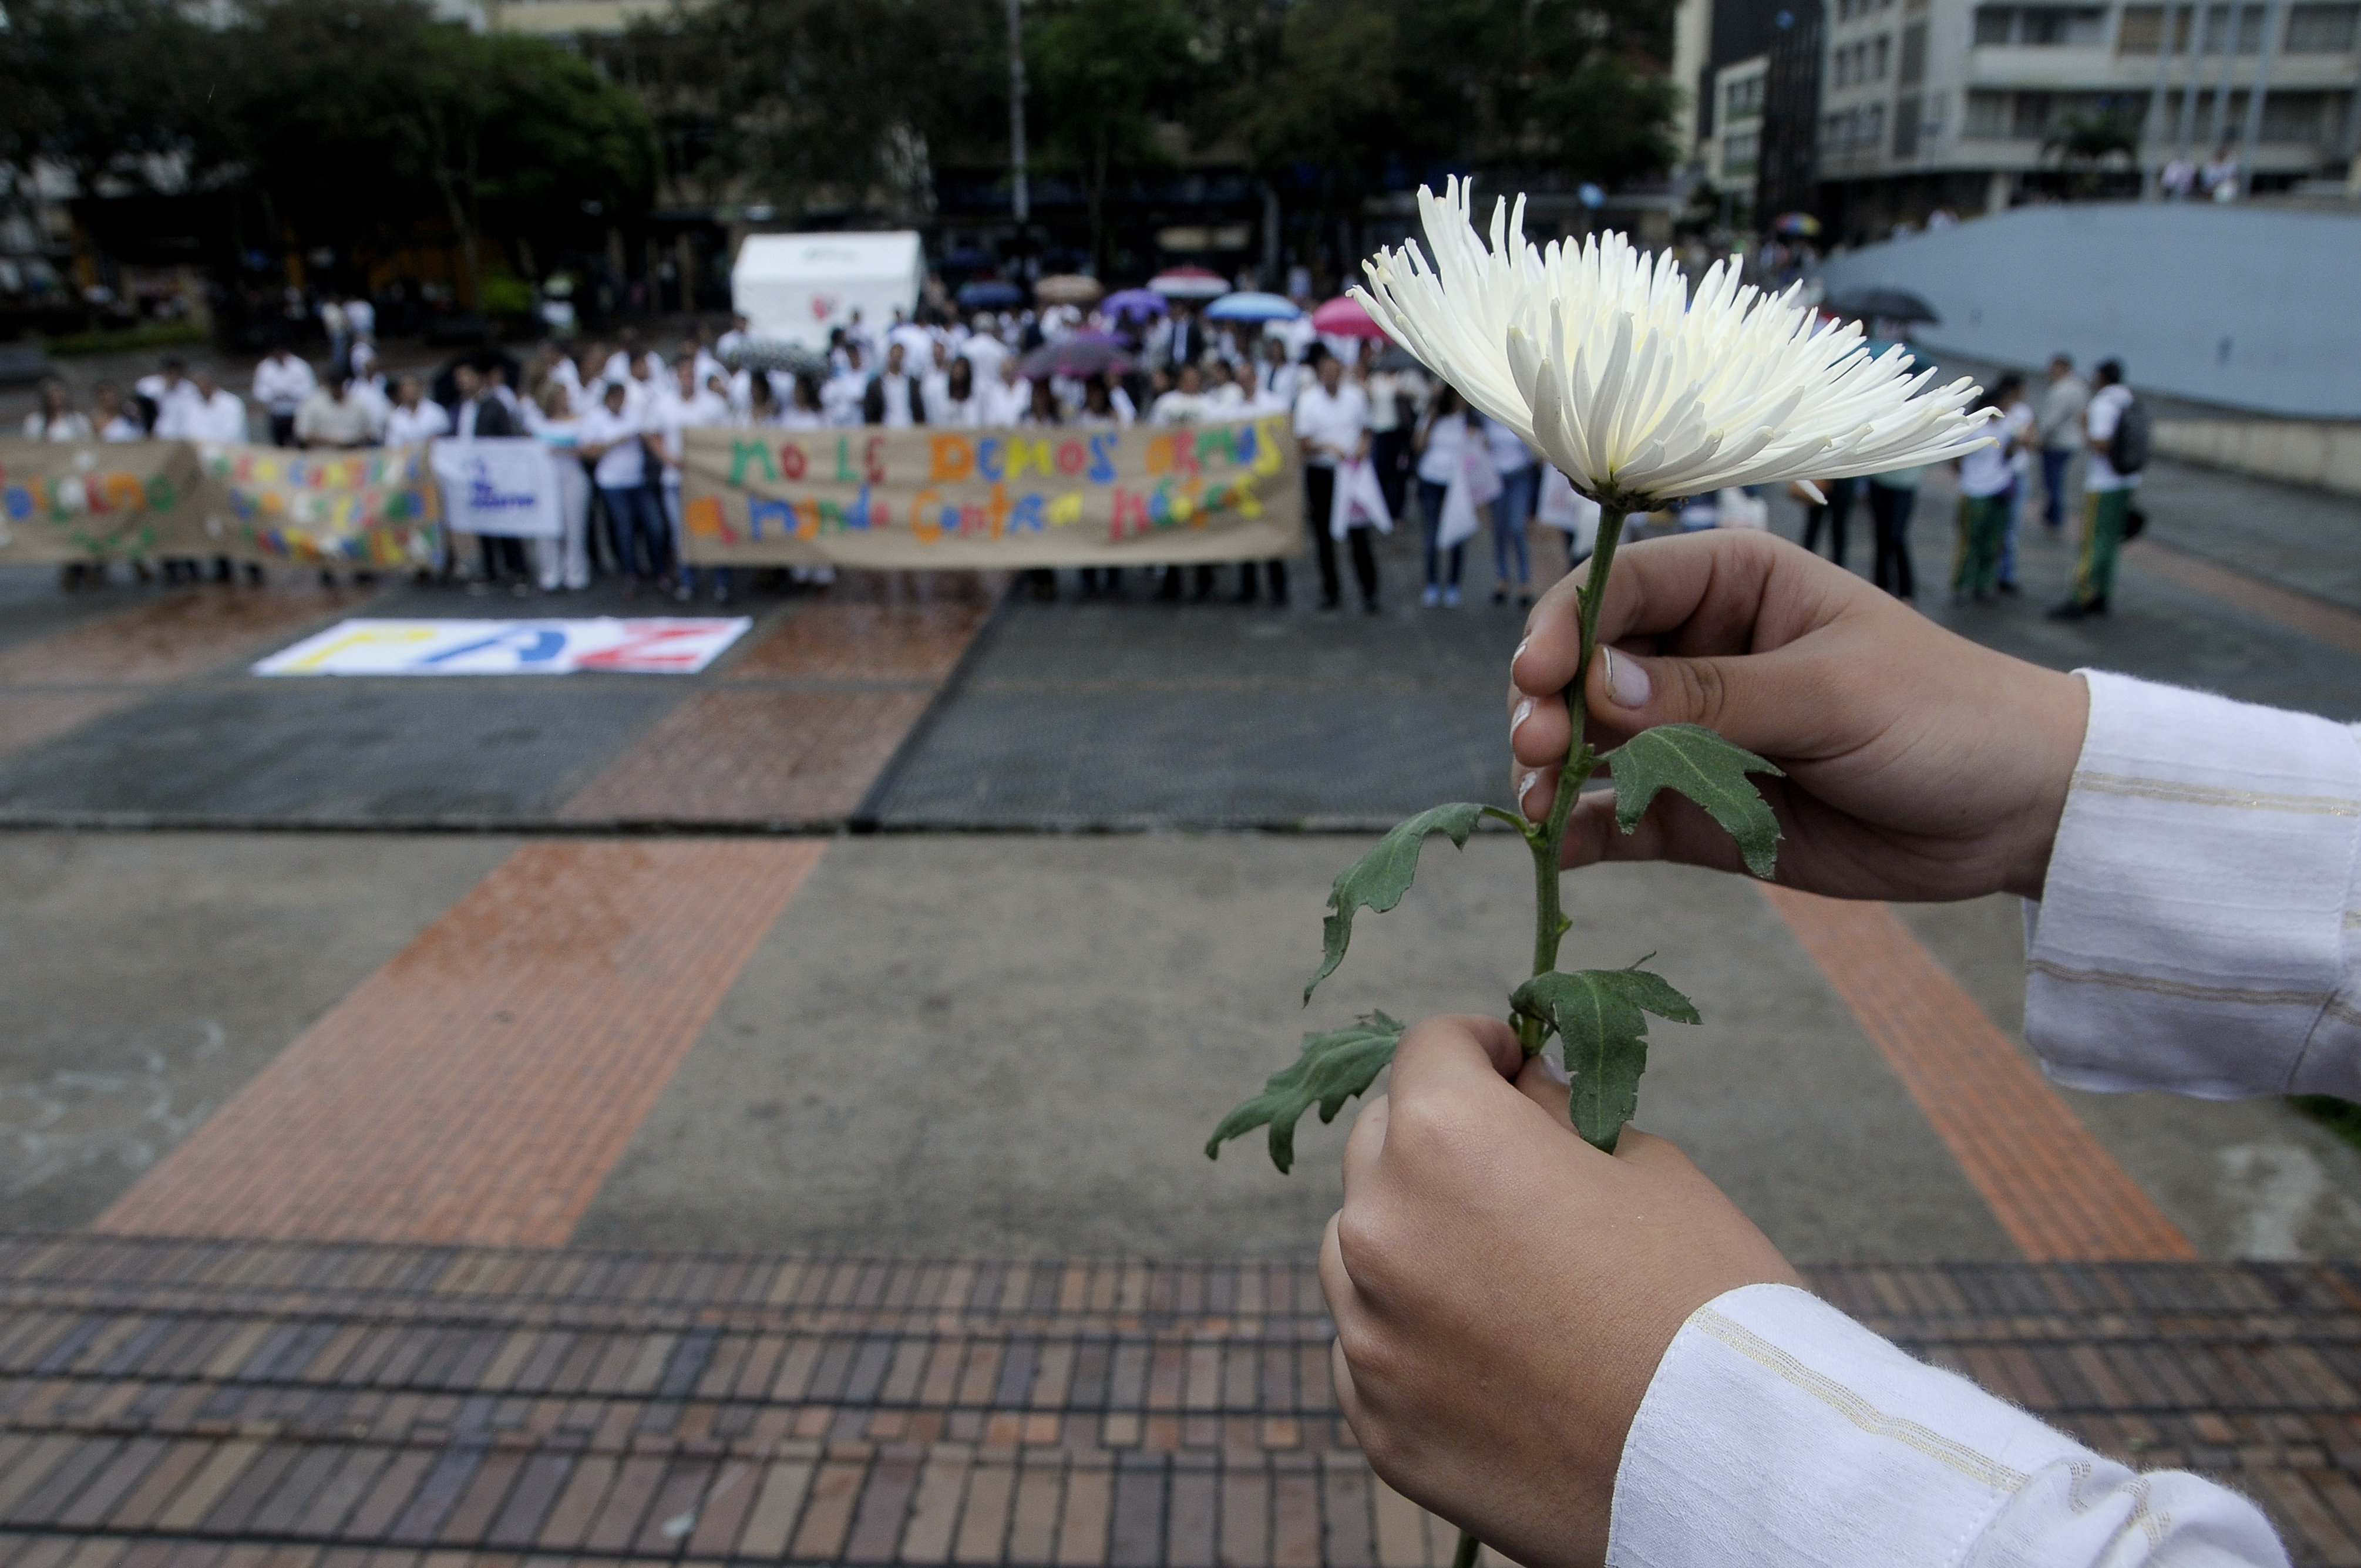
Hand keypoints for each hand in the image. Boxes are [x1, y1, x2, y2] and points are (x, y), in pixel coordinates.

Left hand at [1321, 1015, 1797, 1567]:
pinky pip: (1369, 1348)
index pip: (1431, 1050)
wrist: (1734, 1471)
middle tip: (1509, 1166)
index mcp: (1446, 1142)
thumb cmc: (1707, 1304)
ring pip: (1358, 1247)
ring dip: (1410, 1237)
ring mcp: (1370, 1336)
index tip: (1509, 1065)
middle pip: (1380, 1143)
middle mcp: (1382, 1229)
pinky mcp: (1378, 1423)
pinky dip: (1411, 1335)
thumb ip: (1556, 1117)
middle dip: (1436, 1138)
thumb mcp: (1647, 1168)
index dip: (1478, 1048)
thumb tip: (1516, 1093)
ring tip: (1500, 1269)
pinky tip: (1489, 1353)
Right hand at [1508, 530, 2087, 900]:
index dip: (1565, 625)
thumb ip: (1713, 696)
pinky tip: (1555, 844)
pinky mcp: (1698, 809)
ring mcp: (1692, 733)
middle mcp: (1697, 650)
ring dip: (1552, 766)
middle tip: (1535, 747)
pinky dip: (1581, 830)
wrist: (2016, 811)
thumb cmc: (1944, 716)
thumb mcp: (1831, 693)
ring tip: (1538, 800)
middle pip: (1585, 664)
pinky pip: (1619, 816)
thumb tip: (1597, 687)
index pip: (1618, 585)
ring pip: (1589, 740)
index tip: (1539, 677)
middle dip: (1549, 702)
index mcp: (1732, 583)